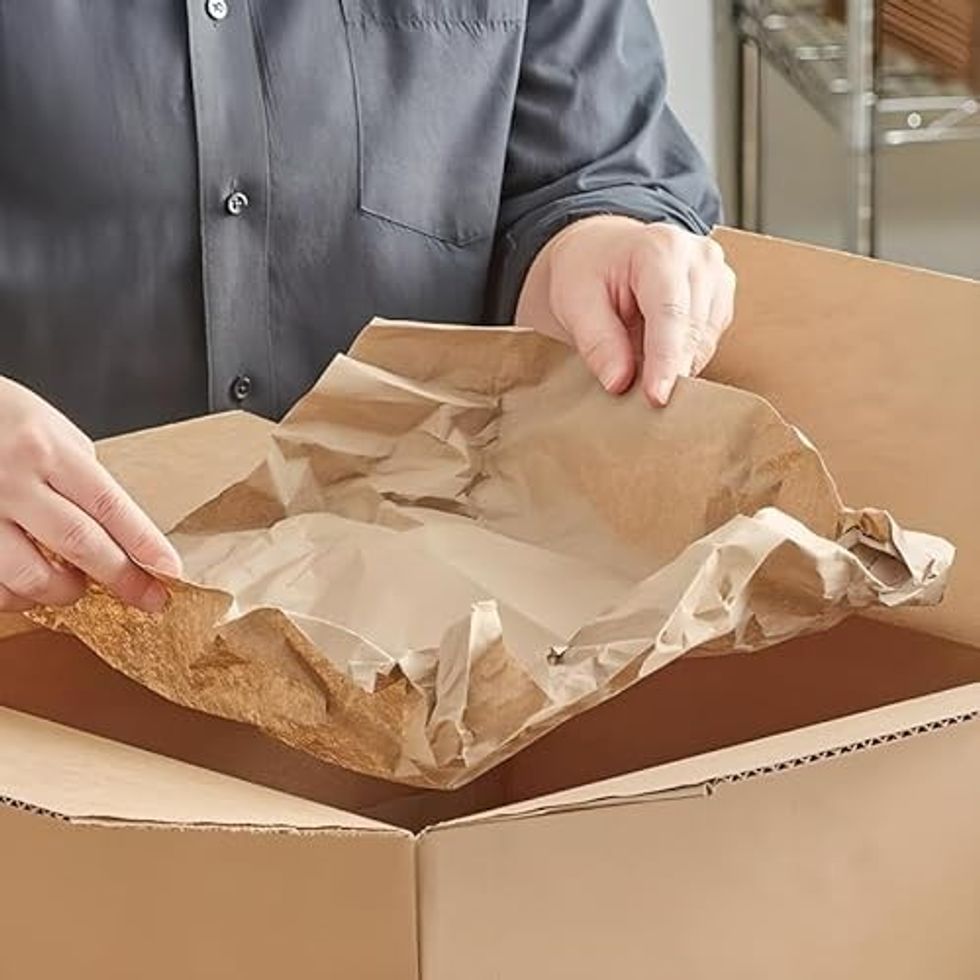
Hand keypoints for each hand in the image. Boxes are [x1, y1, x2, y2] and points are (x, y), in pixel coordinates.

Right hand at [0, 377, 180, 612]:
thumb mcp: (49, 430)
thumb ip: (80, 476)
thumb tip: (114, 525)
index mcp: (45, 449)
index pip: (108, 504)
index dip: (143, 542)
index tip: (170, 569)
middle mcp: (11, 481)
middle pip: (80, 543)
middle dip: (121, 578)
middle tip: (148, 598)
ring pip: (30, 576)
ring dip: (62, 592)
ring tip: (73, 587)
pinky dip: (16, 595)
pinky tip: (25, 585)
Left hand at [516, 216, 736, 404]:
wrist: (600, 253)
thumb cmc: (586, 272)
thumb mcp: (575, 303)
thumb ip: (598, 343)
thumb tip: (620, 383)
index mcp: (660, 249)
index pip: (670, 314)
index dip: (665, 361)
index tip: (656, 398)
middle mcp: (699, 257)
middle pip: (693, 332)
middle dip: (668, 371)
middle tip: (636, 399)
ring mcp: (717, 275)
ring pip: (705, 343)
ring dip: (674, 365)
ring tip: (637, 363)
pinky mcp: (721, 296)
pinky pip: (708, 343)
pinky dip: (683, 358)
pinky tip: (656, 353)